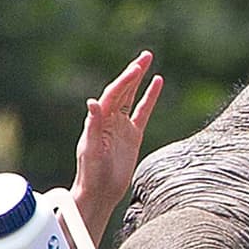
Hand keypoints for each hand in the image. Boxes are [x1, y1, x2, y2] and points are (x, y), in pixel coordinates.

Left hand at [72, 49, 163, 244]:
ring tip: (148, 61)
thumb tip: (92, 103)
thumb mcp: (91, 150)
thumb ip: (92, 126)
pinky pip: (143, 112)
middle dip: (133, 72)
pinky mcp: (133, 135)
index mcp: (99, 119)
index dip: (124, 81)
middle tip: (145, 56)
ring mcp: (122, 125)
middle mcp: (110, 118)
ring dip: (139, 79)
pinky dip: (150, 97)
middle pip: (123, 89)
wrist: (99, 192)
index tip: (136, 70)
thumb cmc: (91, 173)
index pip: (113, 94)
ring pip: (132, 96)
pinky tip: (157, 83)